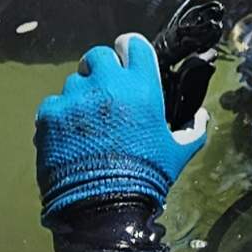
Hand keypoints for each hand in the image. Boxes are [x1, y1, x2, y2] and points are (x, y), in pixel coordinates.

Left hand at [34, 33, 206, 217]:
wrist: (104, 208)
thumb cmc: (146, 177)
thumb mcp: (178, 152)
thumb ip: (192, 129)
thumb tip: (201, 116)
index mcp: (141, 86)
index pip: (132, 43)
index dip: (129, 51)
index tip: (127, 63)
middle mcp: (107, 84)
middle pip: (98, 55)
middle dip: (101, 69)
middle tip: (104, 92)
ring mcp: (75, 98)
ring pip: (74, 81)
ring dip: (80, 96)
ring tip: (86, 123)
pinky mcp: (50, 115)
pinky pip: (53, 104)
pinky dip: (59, 117)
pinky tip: (68, 138)